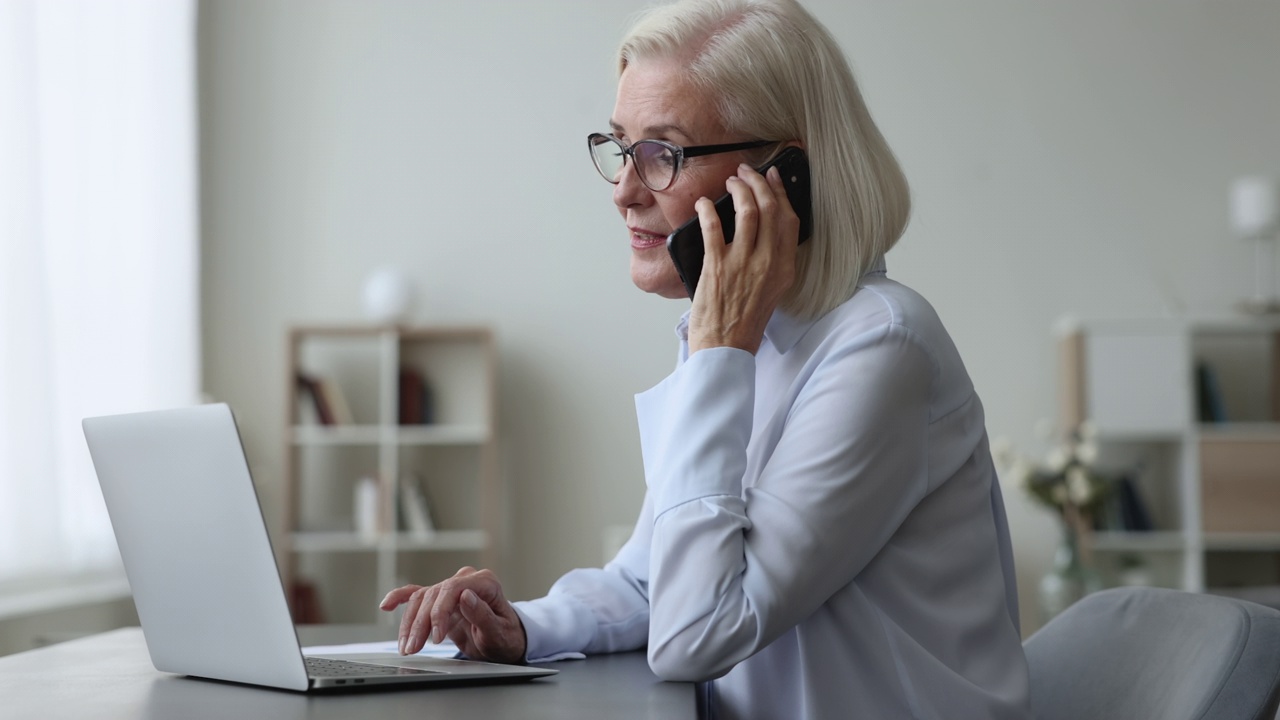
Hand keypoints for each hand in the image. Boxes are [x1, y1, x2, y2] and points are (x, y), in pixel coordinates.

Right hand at [380, 566, 526, 662]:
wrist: (505, 641)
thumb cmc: (506, 637)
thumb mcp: (499, 632)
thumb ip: (483, 615)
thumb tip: (465, 596)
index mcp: (484, 583)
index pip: (453, 590)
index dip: (440, 613)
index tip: (437, 638)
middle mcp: (466, 580)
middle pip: (433, 596)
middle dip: (420, 624)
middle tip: (413, 649)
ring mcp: (452, 587)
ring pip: (421, 599)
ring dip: (410, 623)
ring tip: (406, 647)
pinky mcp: (441, 599)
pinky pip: (417, 594)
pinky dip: (400, 598)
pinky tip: (386, 605)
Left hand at [688, 163, 798, 354]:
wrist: (725, 348)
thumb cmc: (744, 322)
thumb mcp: (771, 290)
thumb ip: (772, 261)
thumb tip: (763, 230)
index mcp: (785, 268)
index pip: (790, 220)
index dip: (781, 193)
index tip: (773, 178)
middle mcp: (768, 262)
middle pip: (770, 209)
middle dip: (759, 182)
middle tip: (746, 172)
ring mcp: (743, 263)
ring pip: (748, 211)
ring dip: (739, 190)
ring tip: (730, 182)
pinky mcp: (717, 266)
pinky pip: (714, 227)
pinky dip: (707, 210)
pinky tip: (703, 203)